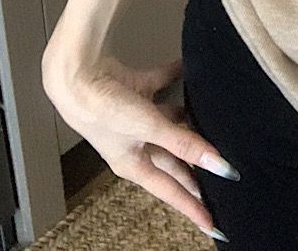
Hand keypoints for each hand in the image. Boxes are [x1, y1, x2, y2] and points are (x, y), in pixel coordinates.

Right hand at [42, 49, 238, 240]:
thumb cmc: (103, 110)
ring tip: (214, 124)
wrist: (76, 75)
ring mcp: (133, 117)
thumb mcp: (148, 130)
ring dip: (188, 122)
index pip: (170, 190)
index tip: (213, 223)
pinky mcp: (134, 90)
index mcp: (133, 164)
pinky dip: (176, 80)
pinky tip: (193, 73)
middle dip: (195, 168)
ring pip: (168, 124)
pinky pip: (161, 85)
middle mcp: (133, 144)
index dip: (192, 206)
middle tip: (221, 176)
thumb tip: (219, 166)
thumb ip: (184, 144)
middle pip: (173, 159)